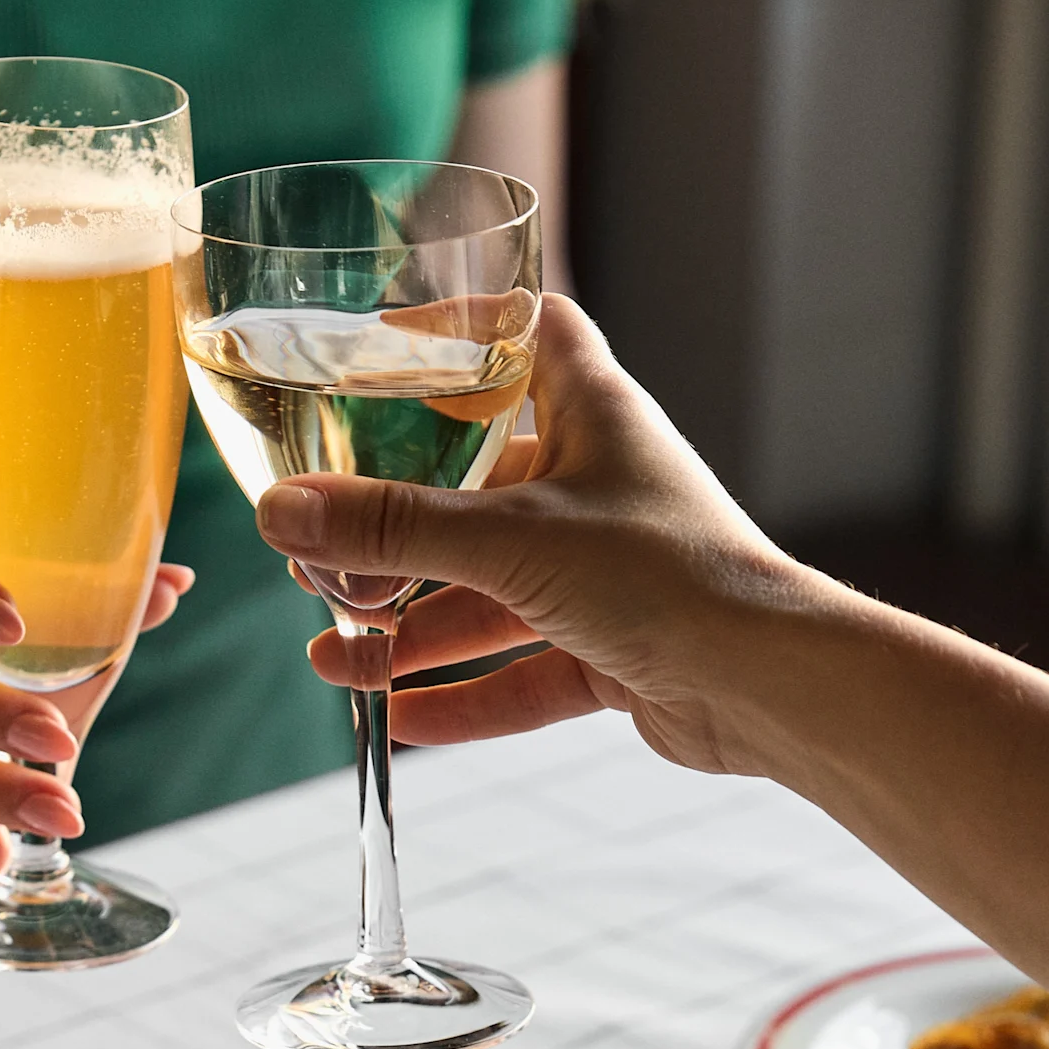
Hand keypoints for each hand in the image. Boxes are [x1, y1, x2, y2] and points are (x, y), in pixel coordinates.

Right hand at [255, 296, 807, 779]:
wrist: (768, 685)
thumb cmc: (667, 576)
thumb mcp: (508, 541)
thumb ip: (390, 532)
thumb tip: (280, 516)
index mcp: (592, 415)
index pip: (527, 334)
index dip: (462, 329)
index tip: (389, 344)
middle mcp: (599, 486)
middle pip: (477, 489)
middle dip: (396, 528)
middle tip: (320, 554)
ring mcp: (608, 575)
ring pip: (490, 593)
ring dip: (414, 627)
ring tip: (334, 654)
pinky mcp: (616, 653)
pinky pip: (522, 671)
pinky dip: (464, 695)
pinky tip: (398, 719)